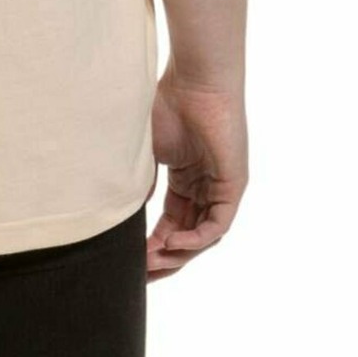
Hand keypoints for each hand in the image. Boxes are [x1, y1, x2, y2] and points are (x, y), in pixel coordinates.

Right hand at [147, 70, 247, 280]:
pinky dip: (196, 239)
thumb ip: (141, 184)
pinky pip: (217, 225)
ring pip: (203, 236)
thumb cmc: (167, 105)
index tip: (131, 262)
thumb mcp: (146, 153)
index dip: (153, 245)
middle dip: (164, 258)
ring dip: (178, 254)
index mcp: (186, 179)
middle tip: (141, 275)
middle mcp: (206, 187)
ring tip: (152, 262)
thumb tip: (123, 215)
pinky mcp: (233, 186)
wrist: (194, 81)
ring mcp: (221, 188)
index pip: (172, 224)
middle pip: (188, 237)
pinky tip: (173, 243)